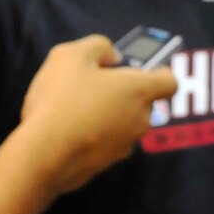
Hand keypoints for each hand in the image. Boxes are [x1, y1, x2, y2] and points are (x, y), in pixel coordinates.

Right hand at [14, 36, 178, 197]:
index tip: (138, 69)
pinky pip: (102, 145)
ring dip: (106, 116)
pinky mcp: (104, 166)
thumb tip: (112, 56)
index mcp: (139, 90)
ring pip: (122, 125)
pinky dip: (91, 137)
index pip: (170, 82)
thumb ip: (99, 47)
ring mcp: (123, 147)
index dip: (158, 72)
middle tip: (92, 85)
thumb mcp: (73, 54)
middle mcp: (139, 120)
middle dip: (122, 93)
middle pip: (142, 103)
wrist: (43, 154)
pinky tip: (64, 132)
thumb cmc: (62, 98)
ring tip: (72, 109)